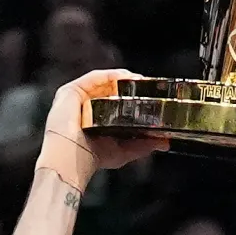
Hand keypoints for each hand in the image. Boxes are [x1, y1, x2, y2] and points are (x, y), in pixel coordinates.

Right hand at [41, 69, 165, 178]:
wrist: (72, 159)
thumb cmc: (92, 157)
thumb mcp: (123, 151)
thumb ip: (143, 145)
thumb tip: (165, 143)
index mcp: (96, 120)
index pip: (116, 103)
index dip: (133, 98)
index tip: (151, 95)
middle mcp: (85, 107)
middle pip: (111, 90)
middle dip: (130, 87)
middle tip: (148, 86)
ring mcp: (77, 98)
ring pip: (104, 82)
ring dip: (124, 79)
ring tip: (140, 80)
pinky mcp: (71, 91)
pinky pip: (94, 78)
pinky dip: (111, 75)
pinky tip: (127, 77)